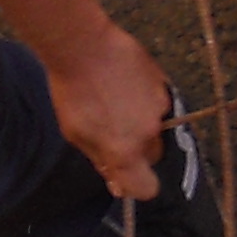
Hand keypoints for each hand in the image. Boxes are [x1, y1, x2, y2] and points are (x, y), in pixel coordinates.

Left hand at [45, 27, 172, 202]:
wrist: (84, 47)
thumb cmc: (72, 93)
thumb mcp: (76, 134)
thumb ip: (101, 159)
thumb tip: (117, 184)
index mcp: (124, 152)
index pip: (146, 189)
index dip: (136, 185)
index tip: (124, 175)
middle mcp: (148, 134)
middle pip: (152, 155)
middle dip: (137, 149)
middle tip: (114, 130)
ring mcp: (160, 107)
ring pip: (157, 126)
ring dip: (142, 121)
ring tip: (116, 100)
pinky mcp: (164, 84)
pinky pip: (159, 102)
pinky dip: (146, 99)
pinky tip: (125, 84)